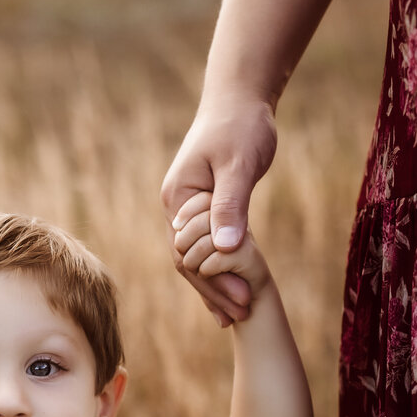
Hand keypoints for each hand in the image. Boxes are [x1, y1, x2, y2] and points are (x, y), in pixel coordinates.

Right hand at [161, 95, 277, 323]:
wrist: (240, 99)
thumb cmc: (240, 125)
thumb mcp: (239, 165)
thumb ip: (231, 205)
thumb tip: (225, 248)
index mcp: (177, 199)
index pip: (188, 252)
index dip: (213, 280)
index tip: (239, 300)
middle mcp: (175, 208)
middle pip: (188, 261)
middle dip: (214, 290)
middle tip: (240, 317)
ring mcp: (187, 210)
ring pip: (196, 258)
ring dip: (216, 285)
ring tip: (237, 314)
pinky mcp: (204, 209)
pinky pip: (207, 246)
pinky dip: (220, 268)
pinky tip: (233, 290)